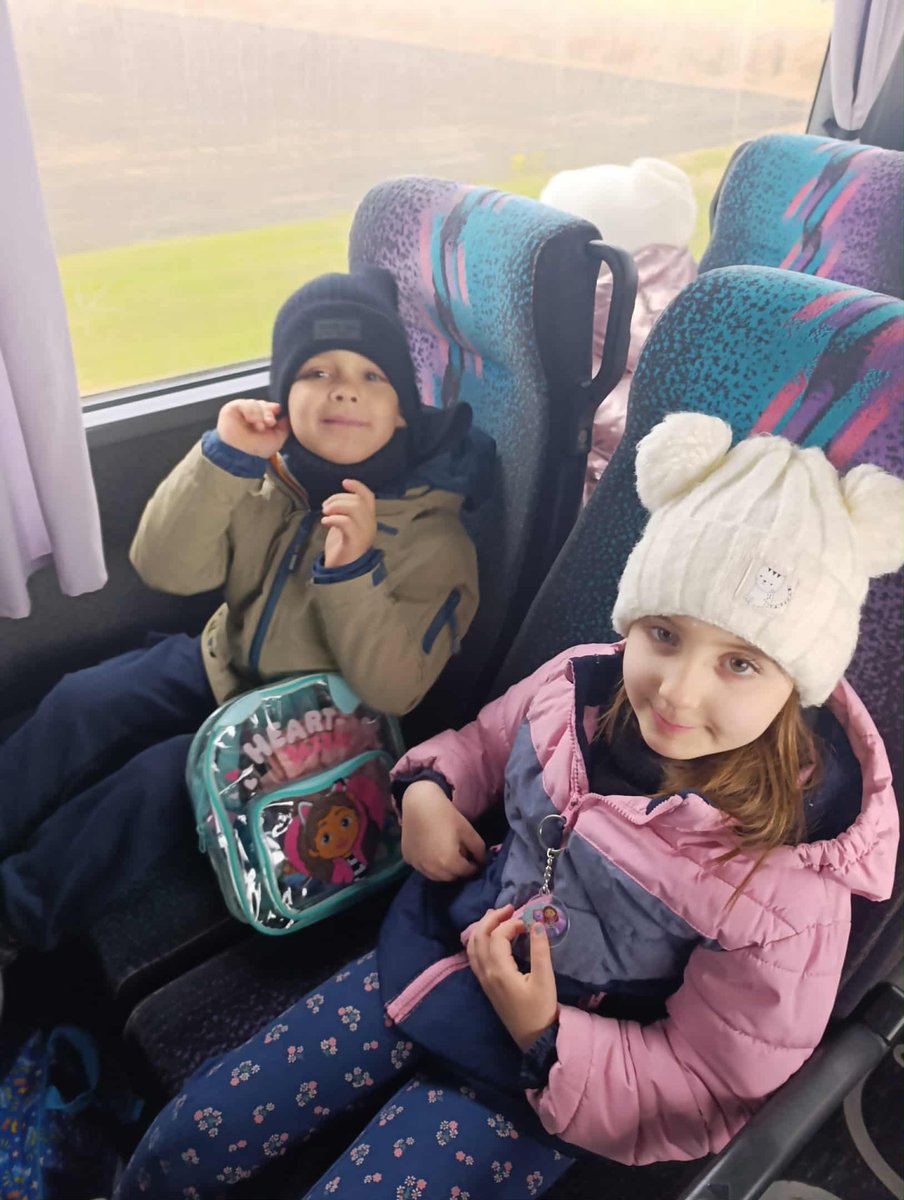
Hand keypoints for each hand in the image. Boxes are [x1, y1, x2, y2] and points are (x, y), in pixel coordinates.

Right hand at [217, 399, 289, 457]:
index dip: (274, 407)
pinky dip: (250, 412)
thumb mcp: (277, 439)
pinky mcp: (231, 409)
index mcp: (262, 420)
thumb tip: (285, 416)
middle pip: (263, 403)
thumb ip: (284, 426)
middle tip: (270, 423)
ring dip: (259, 414)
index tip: (278, 410)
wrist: (242, 453)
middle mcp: (252, 415)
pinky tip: (251, 420)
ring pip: (254, 403)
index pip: (269, 407)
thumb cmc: (258, 448)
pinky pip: (244, 403)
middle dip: (268, 412)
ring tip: (260, 427)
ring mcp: (241, 411)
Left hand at [322, 480, 376, 568]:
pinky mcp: (354, 541)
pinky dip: (333, 518)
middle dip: (338, 498)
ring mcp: (363, 533)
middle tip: (325, 506)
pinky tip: (324, 522)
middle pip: (358, 501)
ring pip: (354, 509)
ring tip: (325, 513)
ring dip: (336, 506)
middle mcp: (370, 525)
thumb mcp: (345, 526)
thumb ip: (345, 512)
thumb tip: (336, 499)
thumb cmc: (342, 548)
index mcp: (368, 520)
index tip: (344, 482)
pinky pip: (346, 523)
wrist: (342, 571)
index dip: (358, 486)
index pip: (369, 497)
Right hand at [400, 780, 485, 880]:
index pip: (466, 873)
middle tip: (462, 857)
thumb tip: (480, 862)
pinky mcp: (408, 859)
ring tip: (447, 855)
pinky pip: (423, 869)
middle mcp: (432, 869)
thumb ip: (478, 850)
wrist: (419, 802)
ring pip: (436, 877)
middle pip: (451, 877)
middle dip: (459, 870)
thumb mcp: (468, 830)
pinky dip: (430, 866)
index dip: (473, 866)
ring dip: (444, 871)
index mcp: (448, 862)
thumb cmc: (445, 814)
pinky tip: (432, 852)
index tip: (475, 859)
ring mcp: (417, 865)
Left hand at [467, 905, 557, 1051]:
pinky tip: (490, 938)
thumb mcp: (545, 980)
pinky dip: (479, 941)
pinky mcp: (486, 985)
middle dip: (491, 918)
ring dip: (483, 928)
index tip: (528, 923)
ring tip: (497, 917)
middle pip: (479, 937)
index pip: (497, 936)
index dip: (511, 924)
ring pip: (473, 946)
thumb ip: (540, 951)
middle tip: (509, 908)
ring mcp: (483, 979)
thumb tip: (536, 924)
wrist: (534, 1039)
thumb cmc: (542, 1009)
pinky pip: (474, 957)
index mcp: (499, 971)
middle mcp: (486, 973)